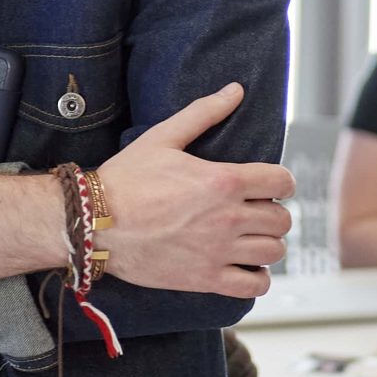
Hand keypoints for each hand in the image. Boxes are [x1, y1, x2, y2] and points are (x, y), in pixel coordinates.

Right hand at [94, 84, 294, 299]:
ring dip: (267, 244)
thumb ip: (204, 112)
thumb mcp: (163, 137)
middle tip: (254, 211)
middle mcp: (227, 217)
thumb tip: (236, 90)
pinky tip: (244, 266)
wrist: (94, 222)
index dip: (280, 182)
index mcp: (223, 180)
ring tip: (250, 238)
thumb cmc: (125, 178)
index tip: (268, 185)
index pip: (282, 182)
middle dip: (273, 213)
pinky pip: (254, 286)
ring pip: (273, 252)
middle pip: (282, 220)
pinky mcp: (205, 278)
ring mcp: (218, 251)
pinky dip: (257, 278)